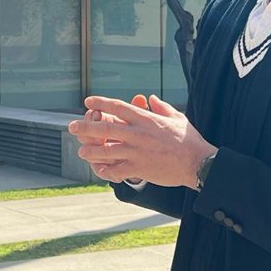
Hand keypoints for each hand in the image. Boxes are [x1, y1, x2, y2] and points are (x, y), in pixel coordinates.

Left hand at [68, 94, 215, 187]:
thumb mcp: (176, 117)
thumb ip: (161, 107)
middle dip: (85, 127)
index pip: (118, 107)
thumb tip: (150, 99)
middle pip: (105, 128)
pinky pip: (116, 170)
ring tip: (81, 151)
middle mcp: (138, 134)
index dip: (100, 103)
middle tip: (72, 126)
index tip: (88, 101)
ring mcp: (137, 152)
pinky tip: (99, 170)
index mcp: (146, 119)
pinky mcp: (139, 169)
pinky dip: (105, 171)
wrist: (198, 162)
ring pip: (106, 150)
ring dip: (90, 150)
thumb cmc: (189, 140)